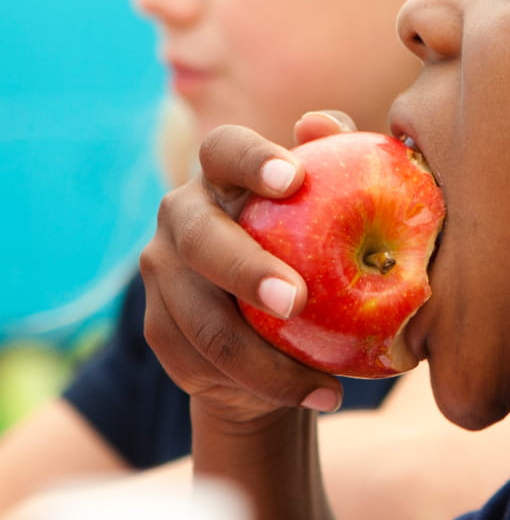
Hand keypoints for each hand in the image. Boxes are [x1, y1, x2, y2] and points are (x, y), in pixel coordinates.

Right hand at [140, 112, 354, 424]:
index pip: (226, 149)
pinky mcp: (160, 328)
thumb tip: (322, 123)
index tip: (294, 178)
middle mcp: (182, 215)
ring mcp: (162, 273)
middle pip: (202, 241)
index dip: (254, 160)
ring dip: (266, 362)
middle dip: (246, 270)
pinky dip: (262, 387)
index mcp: (223, 174)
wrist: (277, 326)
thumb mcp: (337, 206)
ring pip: (204, 324)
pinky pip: (204, 364)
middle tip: (296, 299)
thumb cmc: (318, 246)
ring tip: (330, 386)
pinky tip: (312, 396)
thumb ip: (338, 161)